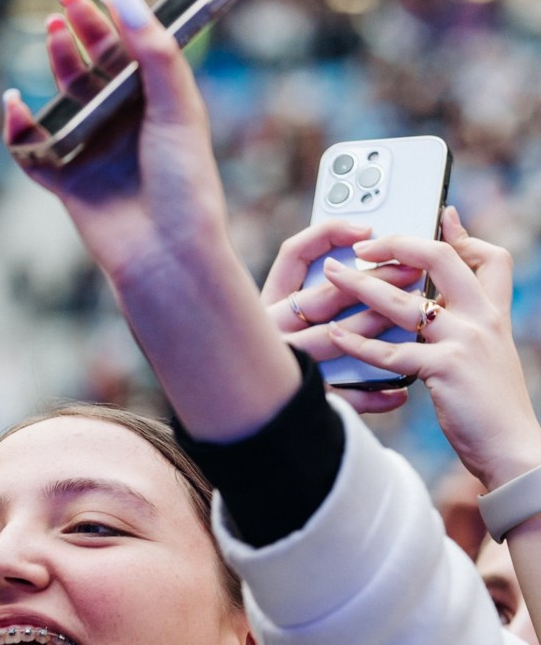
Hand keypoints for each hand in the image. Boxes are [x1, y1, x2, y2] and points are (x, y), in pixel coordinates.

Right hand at [3, 0, 299, 439]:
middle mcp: (125, 126)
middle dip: (78, 37)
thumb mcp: (176, 106)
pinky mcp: (69, 183)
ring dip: (57, 68)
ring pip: (65, 101)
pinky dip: (19, 129)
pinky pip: (34, 151)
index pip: (131, 52)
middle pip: (94, 70)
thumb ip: (152, 49)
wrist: (167, 254)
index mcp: (158, 106)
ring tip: (52, 36)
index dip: (111, 21)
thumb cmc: (184, 184)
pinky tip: (15, 103)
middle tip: (62, 8)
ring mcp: (95, 153)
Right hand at [260, 218, 416, 411]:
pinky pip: (338, 397)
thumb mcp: (266, 315)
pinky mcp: (295, 400)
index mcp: (267, 304)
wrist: (229, 414)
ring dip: (377, 327)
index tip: (365, 230)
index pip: (294, 255)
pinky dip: (371, 396)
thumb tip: (354, 253)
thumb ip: (303, 288)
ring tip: (415, 320)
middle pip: (326, 296)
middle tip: (413, 271)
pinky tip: (398, 392)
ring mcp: (284, 365)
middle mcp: (272, 331)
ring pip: (335, 339)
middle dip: (376, 281)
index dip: (329, 235)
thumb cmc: (252, 355)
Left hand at [321, 208, 540, 487]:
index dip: (463, 236)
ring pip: (406, 303)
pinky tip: (334, 336)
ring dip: (362, 287)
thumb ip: (473, 327)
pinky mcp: (446, 370)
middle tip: (364, 245)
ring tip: (331, 276)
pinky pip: (393, 353)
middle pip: (442, 260)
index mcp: (494, 314)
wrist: (512, 447)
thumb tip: (445, 309)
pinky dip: (359, 345)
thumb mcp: (490, 357)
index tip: (441, 217)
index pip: (489, 257)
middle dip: (399, 245)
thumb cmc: (492, 408)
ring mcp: (464, 342)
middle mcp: (482, 319)